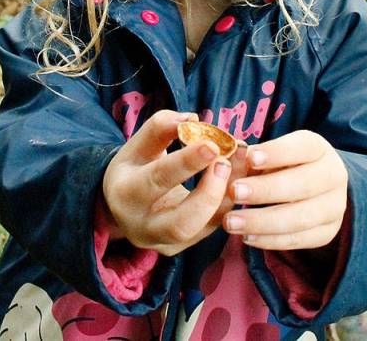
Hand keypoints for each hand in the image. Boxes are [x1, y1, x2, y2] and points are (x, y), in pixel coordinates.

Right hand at [102, 110, 239, 255]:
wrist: (123, 205)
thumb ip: (160, 128)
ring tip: (242, 163)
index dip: (187, 162)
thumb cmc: (133, 169)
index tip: (212, 144)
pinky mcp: (184, 247)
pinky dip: (229, 201)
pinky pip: (213, 227)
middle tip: (226, 162)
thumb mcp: (136, 146)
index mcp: (126, 194)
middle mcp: (143, 227)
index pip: (158, 179)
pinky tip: (243, 177)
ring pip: (204, 229)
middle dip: (210, 193)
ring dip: (227, 195)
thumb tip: (192, 118)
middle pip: (182, 222)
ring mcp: (165, 243)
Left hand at [222, 130, 347, 249]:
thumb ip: (252, 158)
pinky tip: (247, 237)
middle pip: (302, 185)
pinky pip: (299, 240)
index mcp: (319, 148)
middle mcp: (334, 176)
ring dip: (262, 222)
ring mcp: (334, 207)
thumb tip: (226, 163)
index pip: (302, 148)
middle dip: (265, 190)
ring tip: (231, 222)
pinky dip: (270, 240)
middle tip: (233, 192)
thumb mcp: (271, 153)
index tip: (250, 158)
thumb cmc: (283, 164)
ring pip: (300, 218)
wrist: (316, 187)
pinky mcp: (328, 232)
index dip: (276, 153)